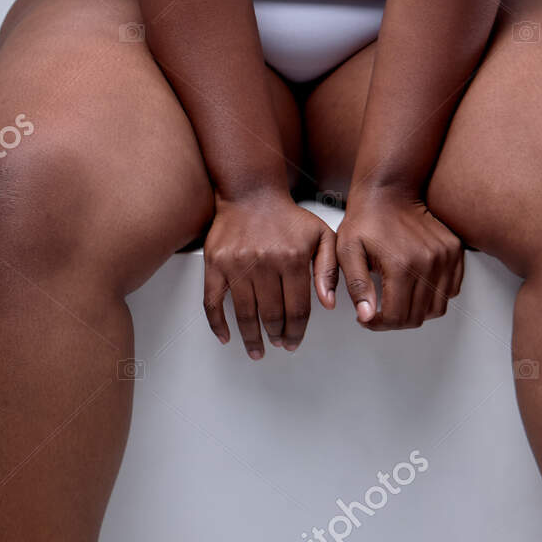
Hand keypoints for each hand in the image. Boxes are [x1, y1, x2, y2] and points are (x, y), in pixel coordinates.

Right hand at [203, 187, 339, 358]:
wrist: (251, 193)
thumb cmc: (288, 217)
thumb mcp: (321, 235)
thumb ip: (329, 269)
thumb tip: (329, 304)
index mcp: (293, 259)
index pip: (296, 309)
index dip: (296, 331)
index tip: (294, 342)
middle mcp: (264, 263)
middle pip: (271, 315)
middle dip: (276, 335)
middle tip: (278, 343)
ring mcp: (237, 265)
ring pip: (245, 314)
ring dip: (251, 337)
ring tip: (256, 349)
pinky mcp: (215, 264)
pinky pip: (213, 301)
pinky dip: (218, 324)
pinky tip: (226, 337)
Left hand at [334, 187, 464, 329]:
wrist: (388, 191)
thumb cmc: (366, 219)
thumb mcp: (348, 250)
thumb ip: (357, 285)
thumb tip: (367, 316)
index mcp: (401, 264)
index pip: (396, 317)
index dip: (378, 324)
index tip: (367, 318)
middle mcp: (428, 262)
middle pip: (417, 316)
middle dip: (395, 320)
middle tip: (379, 311)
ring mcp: (445, 257)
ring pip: (437, 308)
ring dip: (416, 311)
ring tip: (397, 300)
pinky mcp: (455, 252)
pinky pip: (451, 290)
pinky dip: (435, 297)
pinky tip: (414, 287)